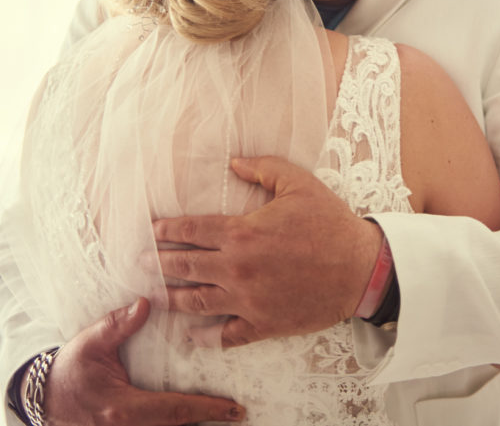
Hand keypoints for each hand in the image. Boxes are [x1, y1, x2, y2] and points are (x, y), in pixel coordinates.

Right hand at [42, 297, 244, 424]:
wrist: (45, 400)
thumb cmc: (70, 371)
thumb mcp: (90, 343)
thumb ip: (118, 325)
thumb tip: (146, 303)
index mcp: (123, 407)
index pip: (174, 409)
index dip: (206, 409)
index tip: (233, 407)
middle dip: (208, 420)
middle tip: (237, 412)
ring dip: (194, 424)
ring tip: (225, 414)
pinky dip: (177, 423)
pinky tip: (196, 416)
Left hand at [151, 156, 381, 347]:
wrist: (361, 268)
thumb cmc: (330, 223)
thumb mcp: (298, 183)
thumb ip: (262, 168)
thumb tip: (233, 162)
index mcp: (242, 232)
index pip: (191, 230)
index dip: (166, 230)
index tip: (150, 231)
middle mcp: (237, 268)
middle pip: (184, 266)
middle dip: (158, 263)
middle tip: (139, 263)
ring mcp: (247, 300)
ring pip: (196, 302)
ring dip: (172, 299)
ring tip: (155, 296)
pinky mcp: (263, 324)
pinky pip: (225, 336)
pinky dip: (205, 338)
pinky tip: (192, 336)